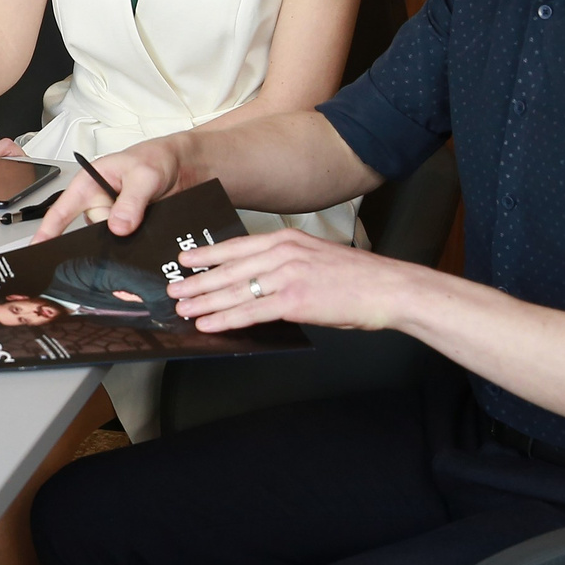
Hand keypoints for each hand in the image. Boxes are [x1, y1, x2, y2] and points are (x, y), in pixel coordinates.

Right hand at [30, 138, 188, 241]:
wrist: (184, 165)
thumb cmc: (156, 157)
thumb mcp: (144, 175)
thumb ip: (130, 202)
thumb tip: (117, 227)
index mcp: (89, 184)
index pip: (62, 210)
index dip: (47, 230)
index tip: (37, 246)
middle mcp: (98, 203)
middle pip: (92, 231)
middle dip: (110, 231)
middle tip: (130, 216)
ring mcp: (113, 218)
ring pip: (111, 239)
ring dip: (127, 235)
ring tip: (145, 213)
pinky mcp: (129, 229)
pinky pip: (127, 242)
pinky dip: (136, 240)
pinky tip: (146, 228)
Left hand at [169, 229, 420, 332]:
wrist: (390, 288)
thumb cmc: (358, 278)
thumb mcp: (316, 257)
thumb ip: (287, 263)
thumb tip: (259, 279)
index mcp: (288, 239)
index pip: (237, 246)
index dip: (208, 254)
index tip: (185, 259)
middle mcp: (284, 253)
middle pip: (229, 269)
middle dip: (197, 280)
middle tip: (174, 288)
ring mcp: (288, 276)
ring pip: (235, 290)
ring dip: (205, 302)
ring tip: (183, 309)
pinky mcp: (294, 300)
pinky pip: (251, 311)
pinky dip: (227, 319)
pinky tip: (210, 325)